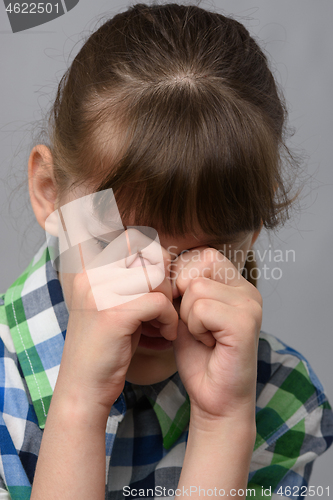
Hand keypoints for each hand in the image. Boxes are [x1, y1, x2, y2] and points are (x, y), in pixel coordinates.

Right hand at [55, 228, 177, 415]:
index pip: (132, 237)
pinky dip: (169, 320)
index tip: (157, 285)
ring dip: (168, 300)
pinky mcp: (113, 313)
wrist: (85, 388)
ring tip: (162, 321)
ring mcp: (99, 290)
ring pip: (156, 276)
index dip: (153, 257)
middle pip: (149, 251)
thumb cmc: (107, 346)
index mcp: (89, 267)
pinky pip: (159, 303)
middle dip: (164, 277)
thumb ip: (132, 279)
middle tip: (163, 304)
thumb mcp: (114, 304)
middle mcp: (91, 272)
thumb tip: (164, 256)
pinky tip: (164, 336)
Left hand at [171, 247, 261, 424]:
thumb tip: (161, 257)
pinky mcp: (245, 323)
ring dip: (187, 316)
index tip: (182, 307)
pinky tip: (209, 344)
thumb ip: (181, 283)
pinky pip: (201, 308)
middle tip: (192, 323)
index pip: (201, 253)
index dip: (180, 277)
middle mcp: (248, 289)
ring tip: (203, 335)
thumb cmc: (198, 355)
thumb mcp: (183, 310)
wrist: (214, 397)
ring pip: (196, 287)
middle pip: (199, 262)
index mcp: (236, 283)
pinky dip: (194, 329)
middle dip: (182, 293)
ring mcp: (250, 305)